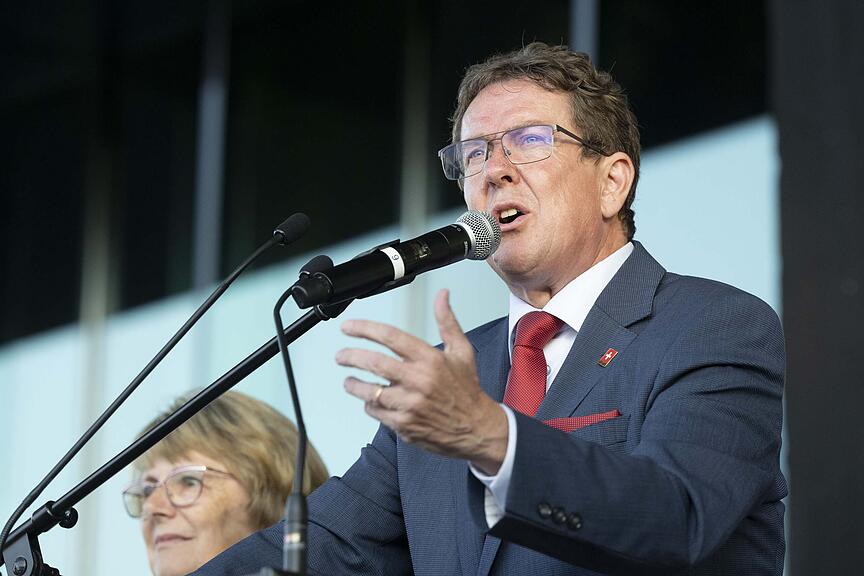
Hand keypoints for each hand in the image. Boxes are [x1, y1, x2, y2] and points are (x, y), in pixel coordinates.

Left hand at [336, 289, 507, 473]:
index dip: (365, 329)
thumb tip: (443, 295)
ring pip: (370, 391)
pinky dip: (370, 405)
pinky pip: (376, 412)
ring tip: (350, 380)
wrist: (476, 428)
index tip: (349, 327)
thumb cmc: (466, 389)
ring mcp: (410, 404)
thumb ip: (447, 321)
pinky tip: (371, 400)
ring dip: (355, 385)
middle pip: (374, 363)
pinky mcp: (404, 425)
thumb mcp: (461, 351)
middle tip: (341, 356)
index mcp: (430, 359)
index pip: (391, 337)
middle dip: (351, 356)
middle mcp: (419, 381)